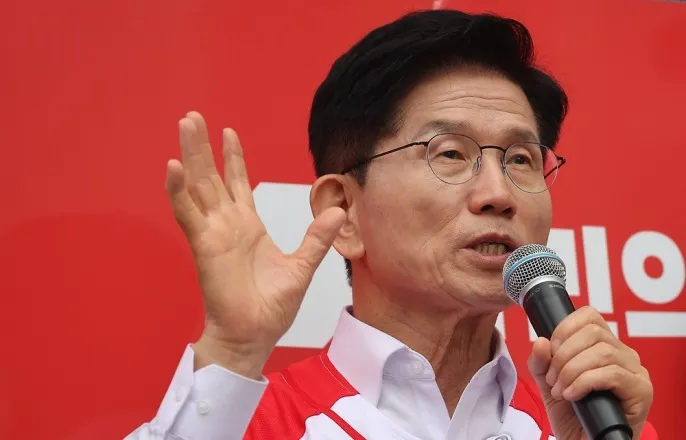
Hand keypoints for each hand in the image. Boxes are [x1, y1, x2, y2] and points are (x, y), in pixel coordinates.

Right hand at [165, 111, 345, 378]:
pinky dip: (178, 190)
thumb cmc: (271, 307)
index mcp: (248, 227)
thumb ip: (317, 238)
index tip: (229, 132)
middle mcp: (227, 225)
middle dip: (203, 147)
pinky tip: (173, 166)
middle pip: (212, 177)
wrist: (254, 336)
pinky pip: (187, 214)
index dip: (232, 158)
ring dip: (190, 155)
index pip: (237, 184)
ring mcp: (213, 233)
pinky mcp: (204, 246)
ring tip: (186, 125)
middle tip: (193, 117)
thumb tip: (338, 211)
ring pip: (197, 186)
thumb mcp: (301, 266)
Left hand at [528, 306, 652, 439]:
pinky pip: (612, 374)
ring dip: (572, 370)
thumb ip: (541, 364)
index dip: (565, 328)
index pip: (589, 317)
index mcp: (604, 347)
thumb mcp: (550, 386)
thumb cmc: (573, 417)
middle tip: (552, 378)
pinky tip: (572, 396)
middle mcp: (624, 355)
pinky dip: (584, 382)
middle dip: (564, 353)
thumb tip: (541, 342)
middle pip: (593, 332)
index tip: (550, 350)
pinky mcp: (641, 391)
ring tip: (560, 390)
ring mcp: (636, 373)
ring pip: (602, 352)